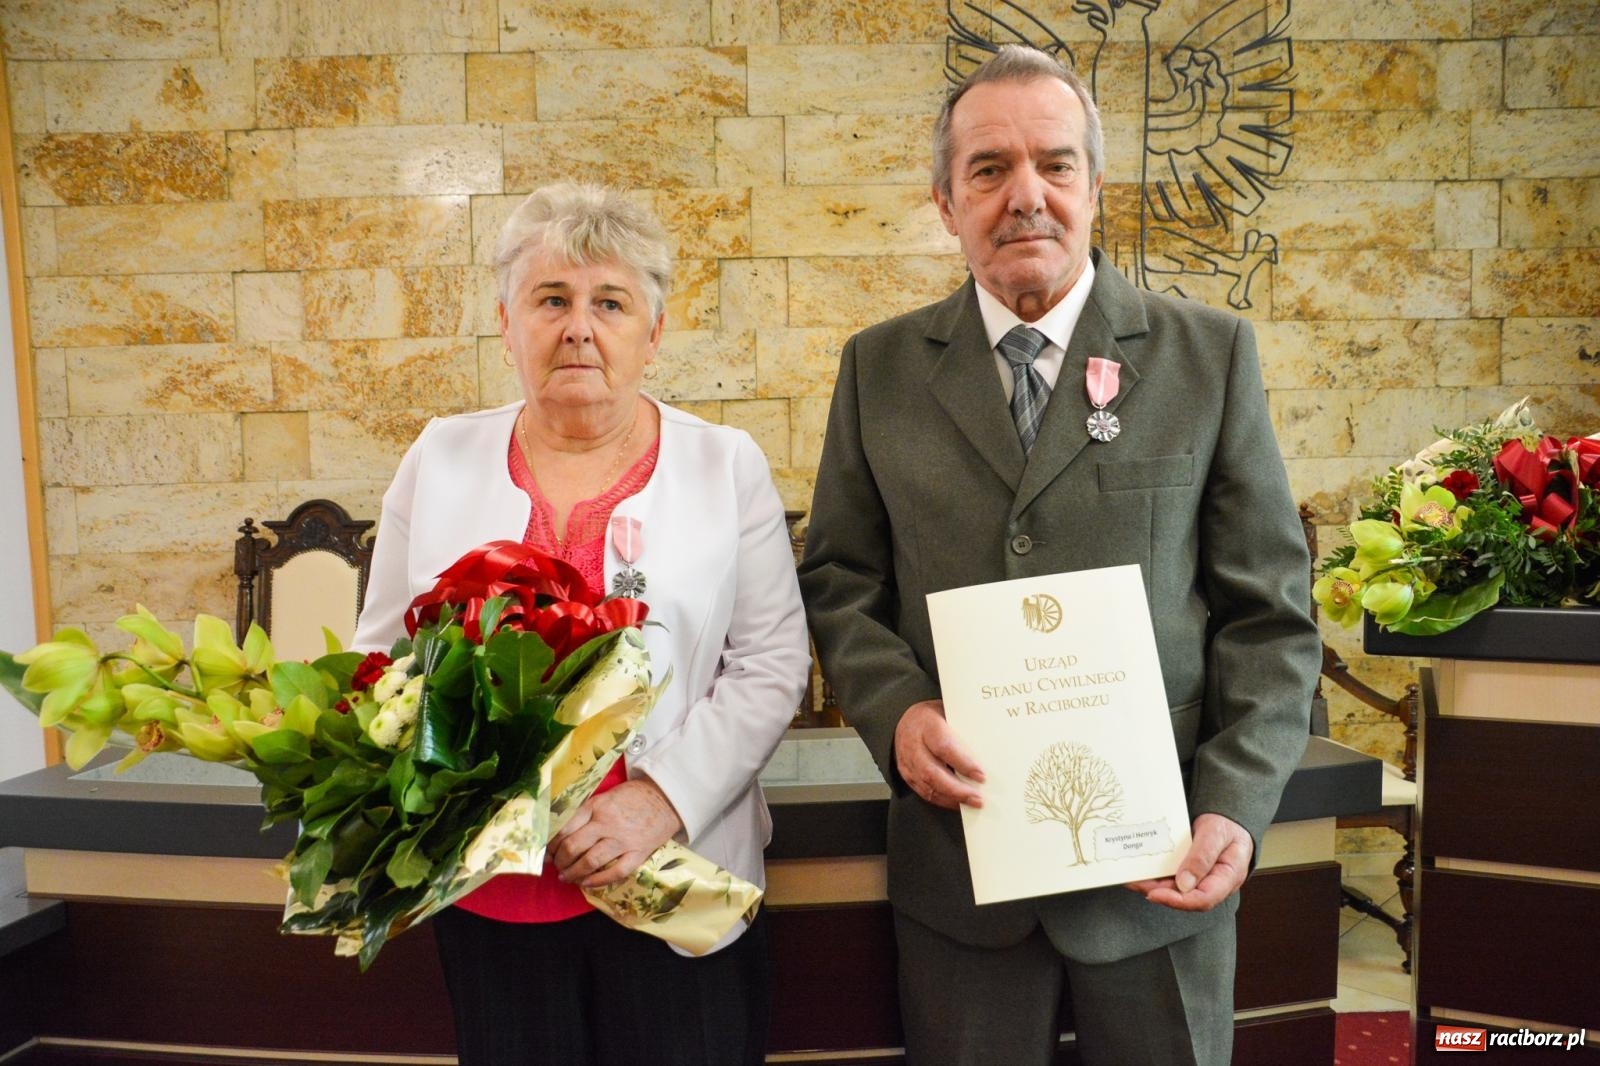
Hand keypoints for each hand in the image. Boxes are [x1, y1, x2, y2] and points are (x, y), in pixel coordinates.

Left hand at [551, 778, 682, 888]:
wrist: (666, 797)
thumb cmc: (633, 796)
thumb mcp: (604, 797)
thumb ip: (585, 813)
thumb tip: (562, 833)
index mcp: (596, 806)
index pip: (564, 828)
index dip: (551, 844)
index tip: (548, 852)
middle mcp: (606, 823)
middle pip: (572, 847)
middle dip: (559, 861)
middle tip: (557, 866)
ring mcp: (623, 839)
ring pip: (589, 862)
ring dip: (573, 873)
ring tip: (567, 877)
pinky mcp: (638, 852)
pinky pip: (615, 872)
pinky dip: (598, 881)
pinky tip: (587, 883)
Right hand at [894, 699, 984, 808]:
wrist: (907, 720)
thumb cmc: (934, 717)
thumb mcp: (950, 713)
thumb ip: (965, 729)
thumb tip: (993, 747)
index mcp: (927, 724)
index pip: (944, 747)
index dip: (963, 763)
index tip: (981, 775)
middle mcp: (914, 745)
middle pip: (933, 772)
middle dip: (958, 789)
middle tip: (978, 798)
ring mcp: (908, 762)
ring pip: (928, 786)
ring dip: (952, 798)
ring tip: (972, 802)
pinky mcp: (908, 775)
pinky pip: (924, 792)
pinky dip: (943, 800)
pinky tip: (958, 802)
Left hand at [1126, 813, 1252, 911]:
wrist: (1227, 817)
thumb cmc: (1227, 824)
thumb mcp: (1216, 833)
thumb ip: (1202, 856)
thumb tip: (1184, 884)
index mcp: (1227, 878)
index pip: (1204, 899)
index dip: (1178, 901)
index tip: (1154, 894)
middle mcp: (1212, 883)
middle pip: (1185, 897)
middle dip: (1158, 892)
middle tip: (1135, 883)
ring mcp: (1200, 878)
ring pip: (1174, 889)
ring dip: (1152, 885)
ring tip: (1132, 878)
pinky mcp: (1188, 871)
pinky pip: (1171, 877)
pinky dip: (1155, 875)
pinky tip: (1140, 870)